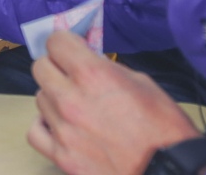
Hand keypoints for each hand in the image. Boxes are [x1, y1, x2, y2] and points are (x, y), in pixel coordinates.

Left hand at [28, 31, 201, 174]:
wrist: (170, 171)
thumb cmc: (164, 129)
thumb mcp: (142, 83)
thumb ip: (108, 69)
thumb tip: (89, 61)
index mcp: (93, 75)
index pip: (56, 42)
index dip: (65, 43)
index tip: (71, 49)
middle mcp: (71, 99)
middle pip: (40, 68)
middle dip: (55, 66)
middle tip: (71, 74)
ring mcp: (63, 129)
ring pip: (40, 98)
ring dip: (54, 97)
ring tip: (75, 104)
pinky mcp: (61, 155)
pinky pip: (36, 131)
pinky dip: (44, 125)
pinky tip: (59, 124)